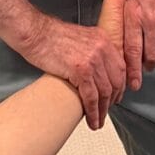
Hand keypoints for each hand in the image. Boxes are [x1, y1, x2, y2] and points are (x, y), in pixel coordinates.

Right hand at [21, 16, 126, 131]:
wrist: (34, 33)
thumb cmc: (50, 36)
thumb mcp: (80, 38)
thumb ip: (93, 51)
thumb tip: (98, 71)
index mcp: (103, 38)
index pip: (120, 67)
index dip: (120, 86)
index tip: (116, 97)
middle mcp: (101, 47)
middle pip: (115, 81)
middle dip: (112, 101)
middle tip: (106, 112)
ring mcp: (92, 59)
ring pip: (104, 92)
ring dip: (102, 111)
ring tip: (98, 121)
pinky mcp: (80, 70)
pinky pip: (91, 97)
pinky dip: (92, 112)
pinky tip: (91, 120)